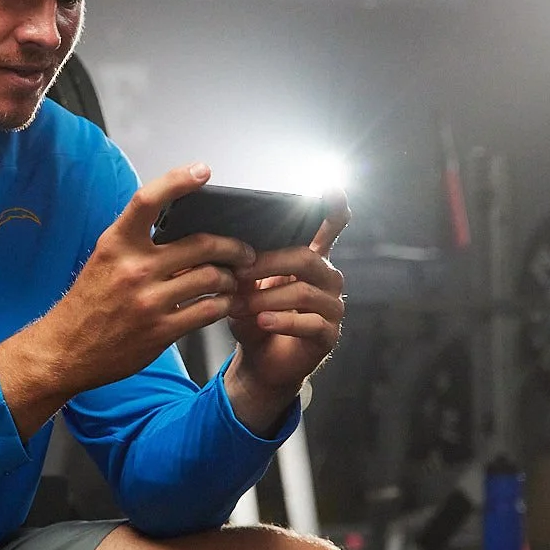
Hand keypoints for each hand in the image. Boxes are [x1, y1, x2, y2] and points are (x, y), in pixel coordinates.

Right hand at [0, 163, 254, 436]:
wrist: (65, 350)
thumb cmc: (88, 303)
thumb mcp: (104, 260)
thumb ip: (137, 243)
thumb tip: (180, 229)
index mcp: (117, 244)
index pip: (148, 200)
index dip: (179, 181)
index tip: (202, 171)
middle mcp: (134, 268)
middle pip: (201, 244)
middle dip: (233, 247)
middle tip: (244, 251)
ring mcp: (149, 301)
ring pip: (212, 278)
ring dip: (231, 279)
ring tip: (234, 281)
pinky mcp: (161, 330)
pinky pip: (208, 311)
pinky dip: (224, 305)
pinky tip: (224, 304)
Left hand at [223, 191, 349, 434]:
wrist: (259, 361)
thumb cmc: (253, 316)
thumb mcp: (242, 286)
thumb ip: (239, 263)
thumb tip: (216, 241)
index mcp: (309, 258)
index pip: (330, 227)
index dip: (333, 208)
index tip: (332, 188)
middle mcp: (327, 277)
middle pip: (305, 257)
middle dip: (269, 263)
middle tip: (238, 271)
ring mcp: (332, 306)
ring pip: (304, 291)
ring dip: (267, 297)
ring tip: (240, 304)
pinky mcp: (329, 334)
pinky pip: (310, 323)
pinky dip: (281, 321)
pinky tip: (262, 322)